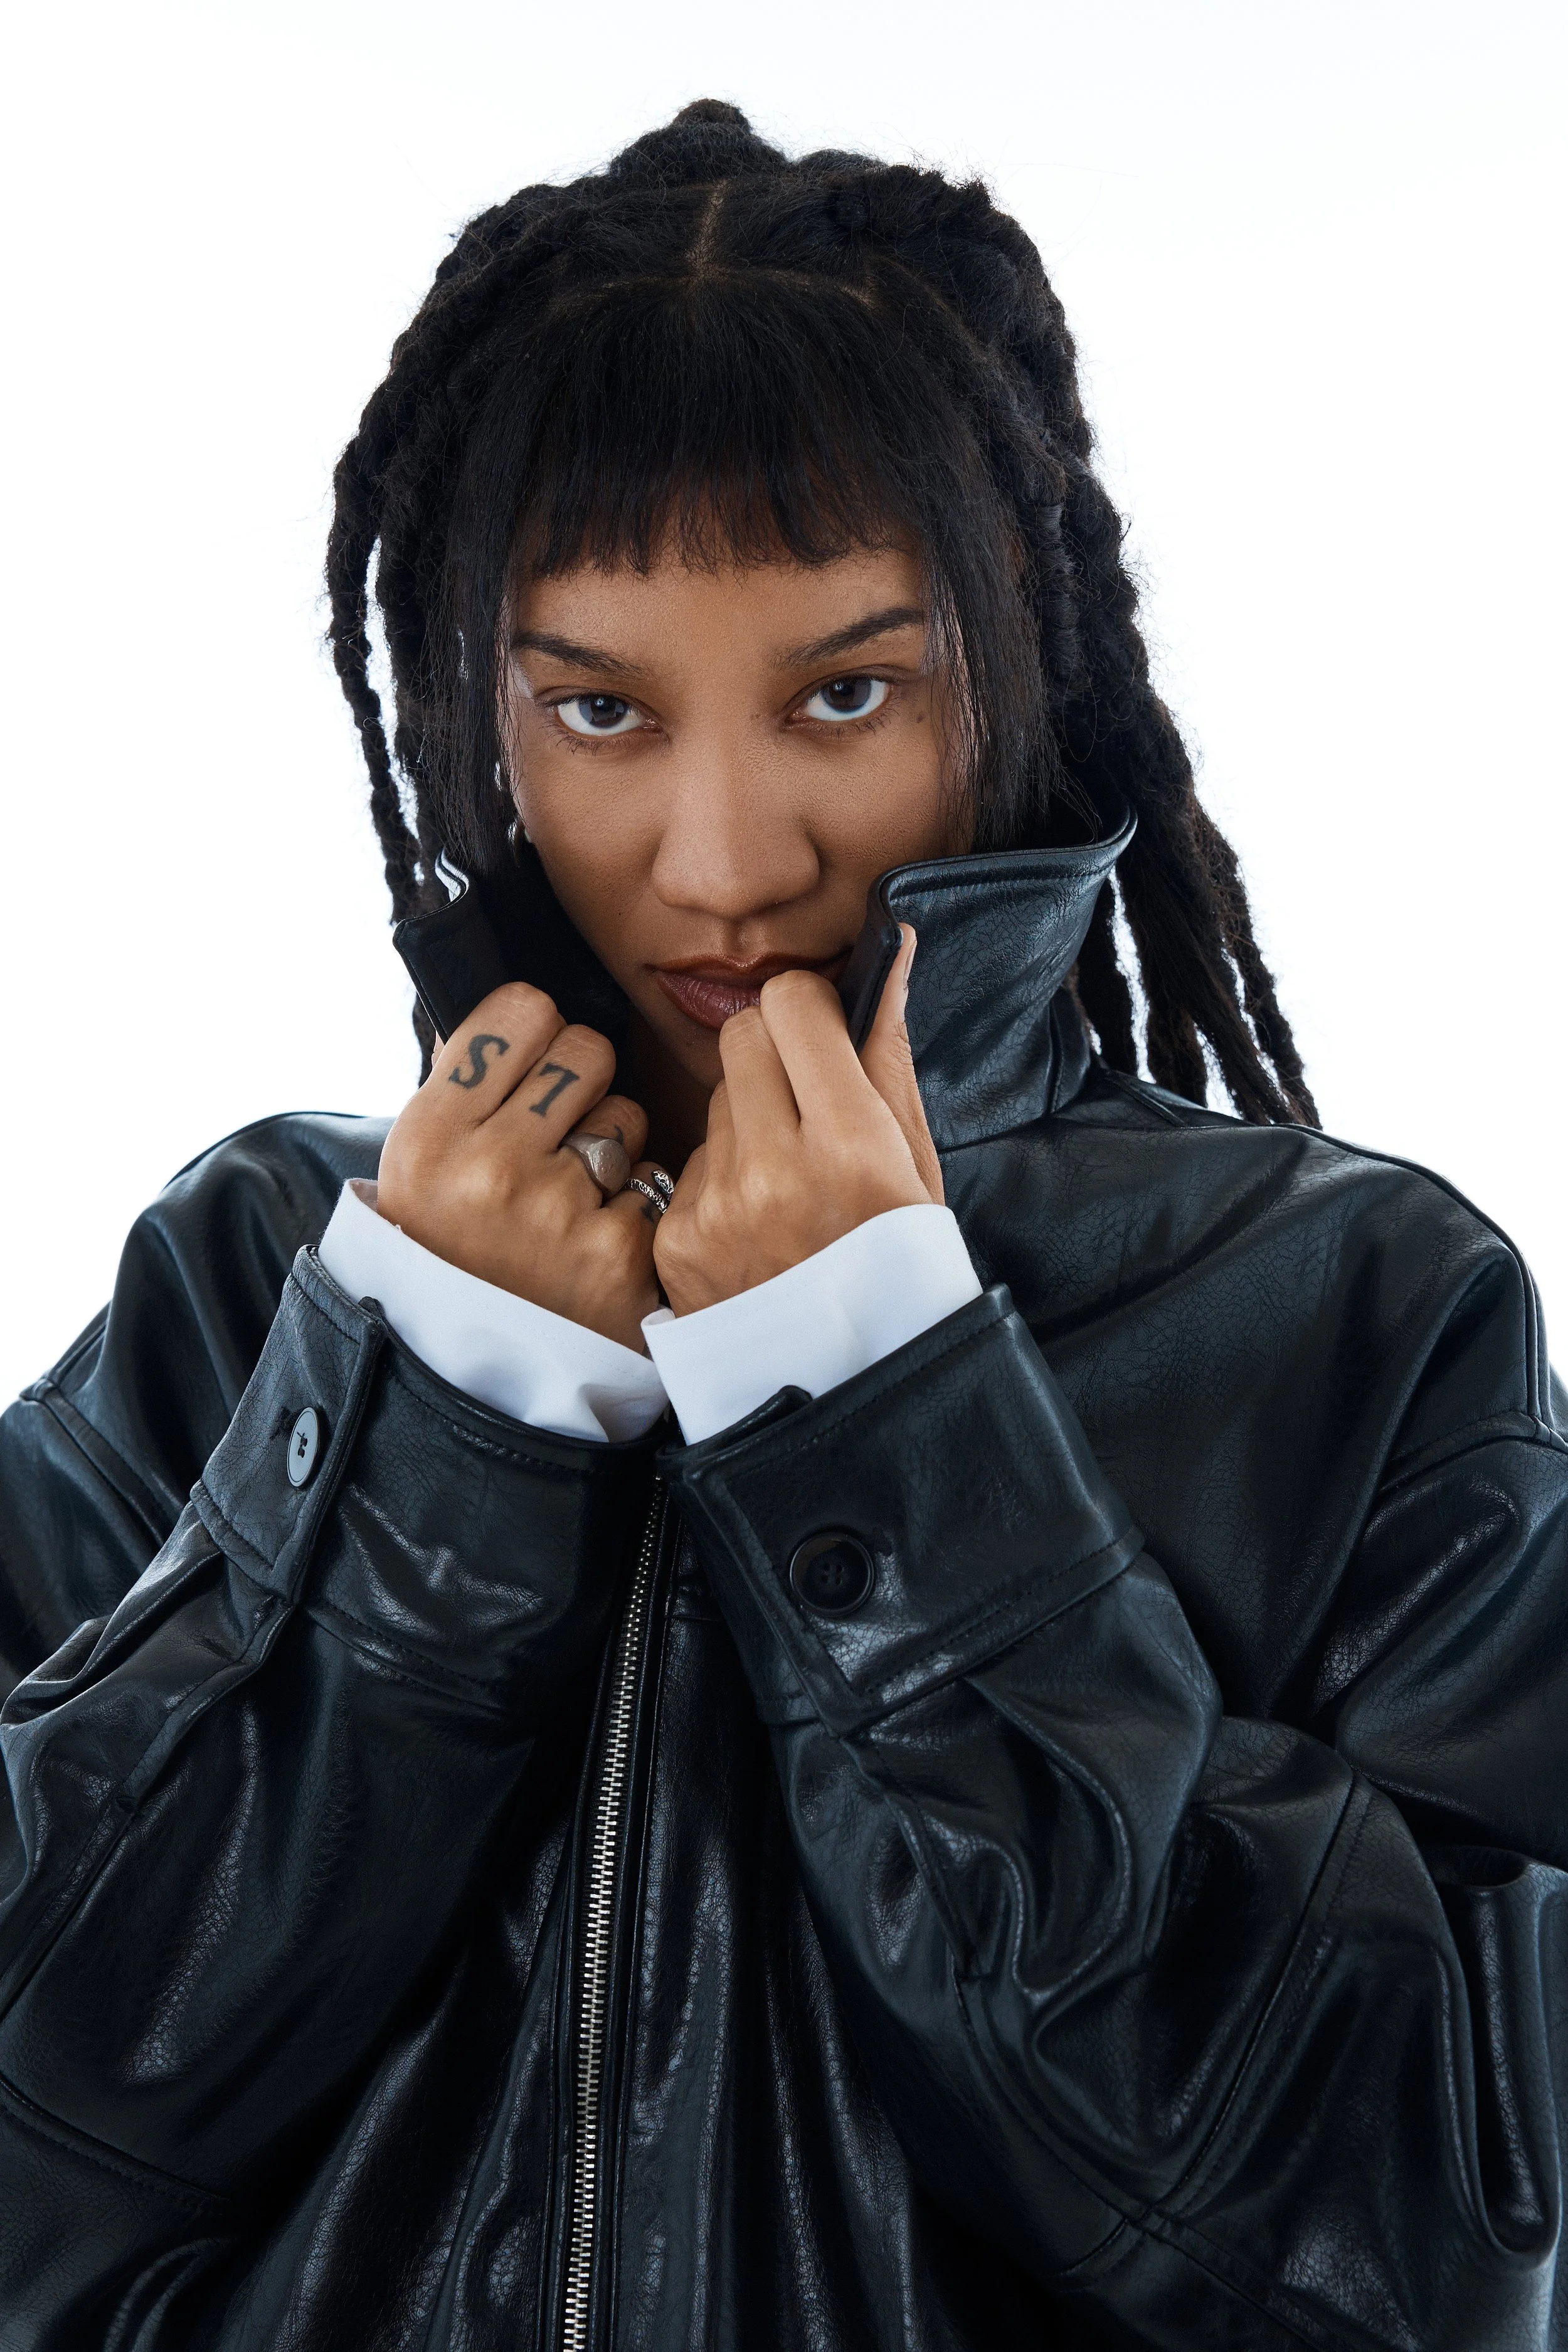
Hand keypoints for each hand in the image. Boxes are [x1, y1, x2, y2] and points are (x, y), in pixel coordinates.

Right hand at [376, 983, 664, 1350]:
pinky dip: (632, 1210)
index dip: (536, 1033)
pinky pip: (653, 1182)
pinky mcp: (619, 1254)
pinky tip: (594, 1243)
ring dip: (610, 1148)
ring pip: (627, 1115)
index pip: (524, 1009)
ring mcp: (558, 1213)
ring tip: (568, 1198)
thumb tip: (519, 1006)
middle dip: (581, 1083)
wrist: (476, 1373)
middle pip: (588, 1048)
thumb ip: (462, 1082)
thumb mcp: (420, 1165)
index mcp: (431, 1135)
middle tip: (556, 1133)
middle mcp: (490, 1169)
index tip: (528, 1066)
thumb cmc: (451, 1248)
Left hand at [654, 928, 940, 1315]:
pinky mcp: (675, 1240)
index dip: (811, 1009)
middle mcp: (774, 1169)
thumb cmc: (901, 1269)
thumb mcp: (918, 1164)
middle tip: (808, 1105)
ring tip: (789, 1183)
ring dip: (748, 1119)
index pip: (791, 1002)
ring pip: (714, 1098)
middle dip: (774, 1052)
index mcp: (851, 1143)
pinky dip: (722, 1181)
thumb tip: (891, 952)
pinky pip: (691, 1164)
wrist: (854, 1391)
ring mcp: (716, 1207)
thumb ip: (888, 1054)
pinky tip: (757, 1227)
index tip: (827, 1038)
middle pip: (741, 1033)